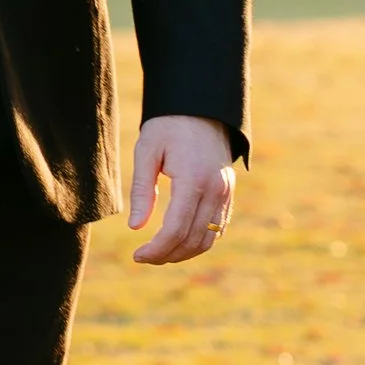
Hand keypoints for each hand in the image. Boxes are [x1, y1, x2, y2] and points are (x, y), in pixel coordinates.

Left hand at [129, 114, 236, 263]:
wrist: (201, 107)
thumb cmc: (168, 126)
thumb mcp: (147, 152)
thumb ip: (143, 191)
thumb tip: (135, 228)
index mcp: (193, 179)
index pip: (175, 230)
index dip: (156, 249)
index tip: (137, 255)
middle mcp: (215, 190)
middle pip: (192, 239)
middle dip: (167, 255)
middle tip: (143, 258)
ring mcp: (226, 193)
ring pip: (208, 239)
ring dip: (184, 253)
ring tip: (159, 254)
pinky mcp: (229, 193)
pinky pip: (218, 228)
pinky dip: (199, 241)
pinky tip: (178, 242)